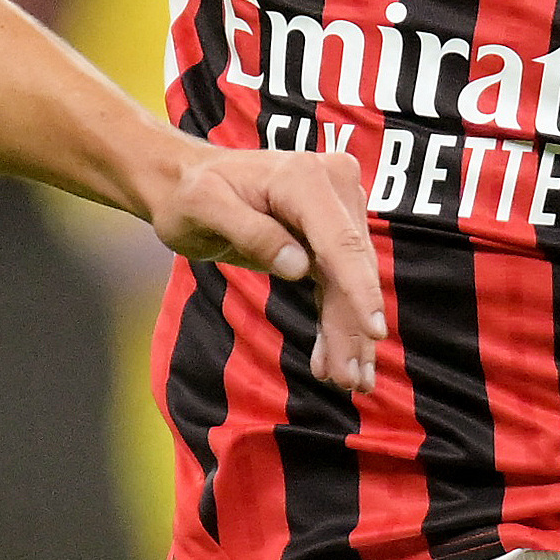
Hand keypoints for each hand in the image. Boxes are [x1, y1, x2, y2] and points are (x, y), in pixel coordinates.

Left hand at [145, 146, 384, 395]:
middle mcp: (333, 186)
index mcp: (305, 179)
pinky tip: (332, 360)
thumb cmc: (190, 193)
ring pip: (350, 281)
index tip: (373, 330)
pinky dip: (337, 322)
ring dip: (349, 333)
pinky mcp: (330, 234)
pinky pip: (339, 283)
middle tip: (350, 381)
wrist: (186, 182)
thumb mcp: (205, 208)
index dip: (358, 288)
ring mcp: (337, 209)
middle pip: (351, 268)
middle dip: (352, 326)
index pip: (340, 241)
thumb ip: (250, 231)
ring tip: (348, 381)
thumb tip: (299, 267)